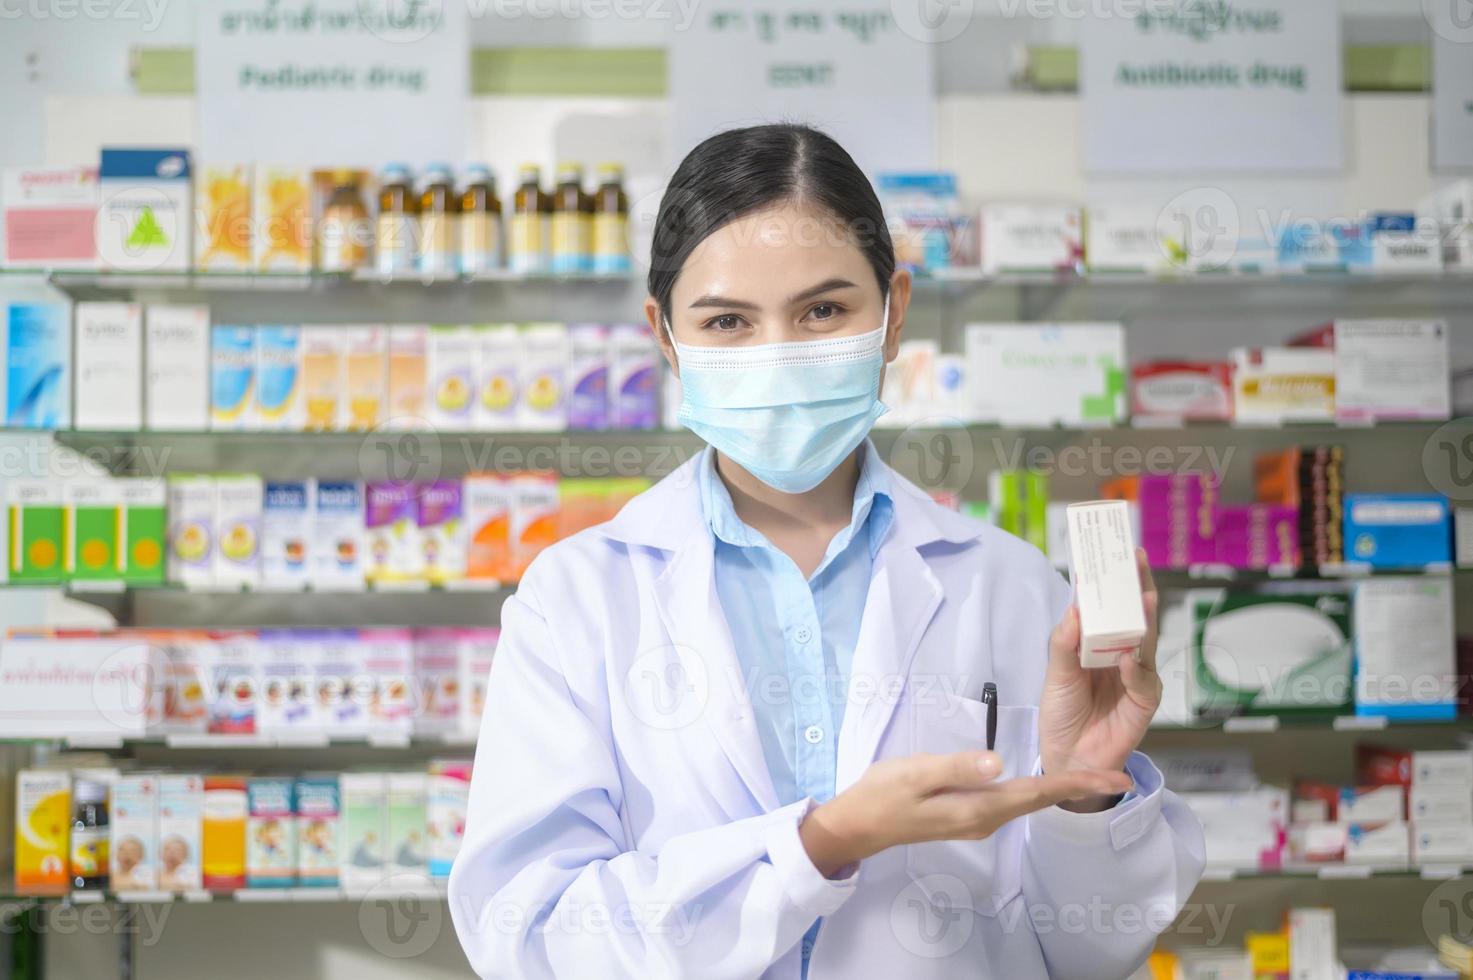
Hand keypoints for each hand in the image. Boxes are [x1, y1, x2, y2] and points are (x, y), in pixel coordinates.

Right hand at [800, 751, 1132, 877]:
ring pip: (1029, 801)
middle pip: (1040, 800)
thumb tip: (998, 761)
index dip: (1076, 783)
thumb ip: (958, 766)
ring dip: (1062, 788)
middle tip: (1119, 775)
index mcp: (978, 808)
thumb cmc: (883, 794)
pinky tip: (1047, 781)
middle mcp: (985, 818)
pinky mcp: (969, 814)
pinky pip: (1014, 801)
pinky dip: (1038, 790)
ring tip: (1092, 775)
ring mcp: (978, 819)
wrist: (859, 825)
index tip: (1112, 778)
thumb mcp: (916, 772)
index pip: (1036, 793)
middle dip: (1080, 787)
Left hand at [1039, 549, 1160, 812]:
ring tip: (1142, 596)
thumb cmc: (1062, 712)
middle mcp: (1124, 655)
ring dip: (1144, 619)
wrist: (1066, 757)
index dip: (1116, 581)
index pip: (1112, 607)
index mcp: (1101, 645)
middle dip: (1137, 586)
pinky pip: (1143, 680)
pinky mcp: (1143, 702)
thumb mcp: (1056, 672)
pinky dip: (1136, 668)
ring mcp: (1137, 677)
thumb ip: (1065, 641)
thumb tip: (1076, 604)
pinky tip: (1128, 656)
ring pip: (1146, 642)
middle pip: (1136, 616)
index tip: (1118, 552)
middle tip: (1136, 559)